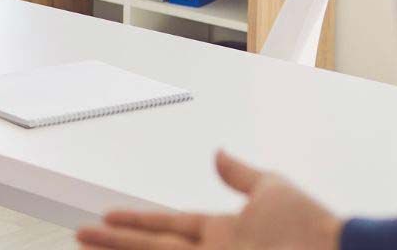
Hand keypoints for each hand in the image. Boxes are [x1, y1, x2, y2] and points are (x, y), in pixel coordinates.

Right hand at [76, 151, 341, 249]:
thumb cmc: (315, 229)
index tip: (108, 216)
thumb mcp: (274, 191)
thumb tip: (219, 155)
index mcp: (222, 231)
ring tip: (84, 244)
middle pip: (151, 246)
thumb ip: (243, 176)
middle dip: (115, 241)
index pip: (168, 225)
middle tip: (81, 235)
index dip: (138, 220)